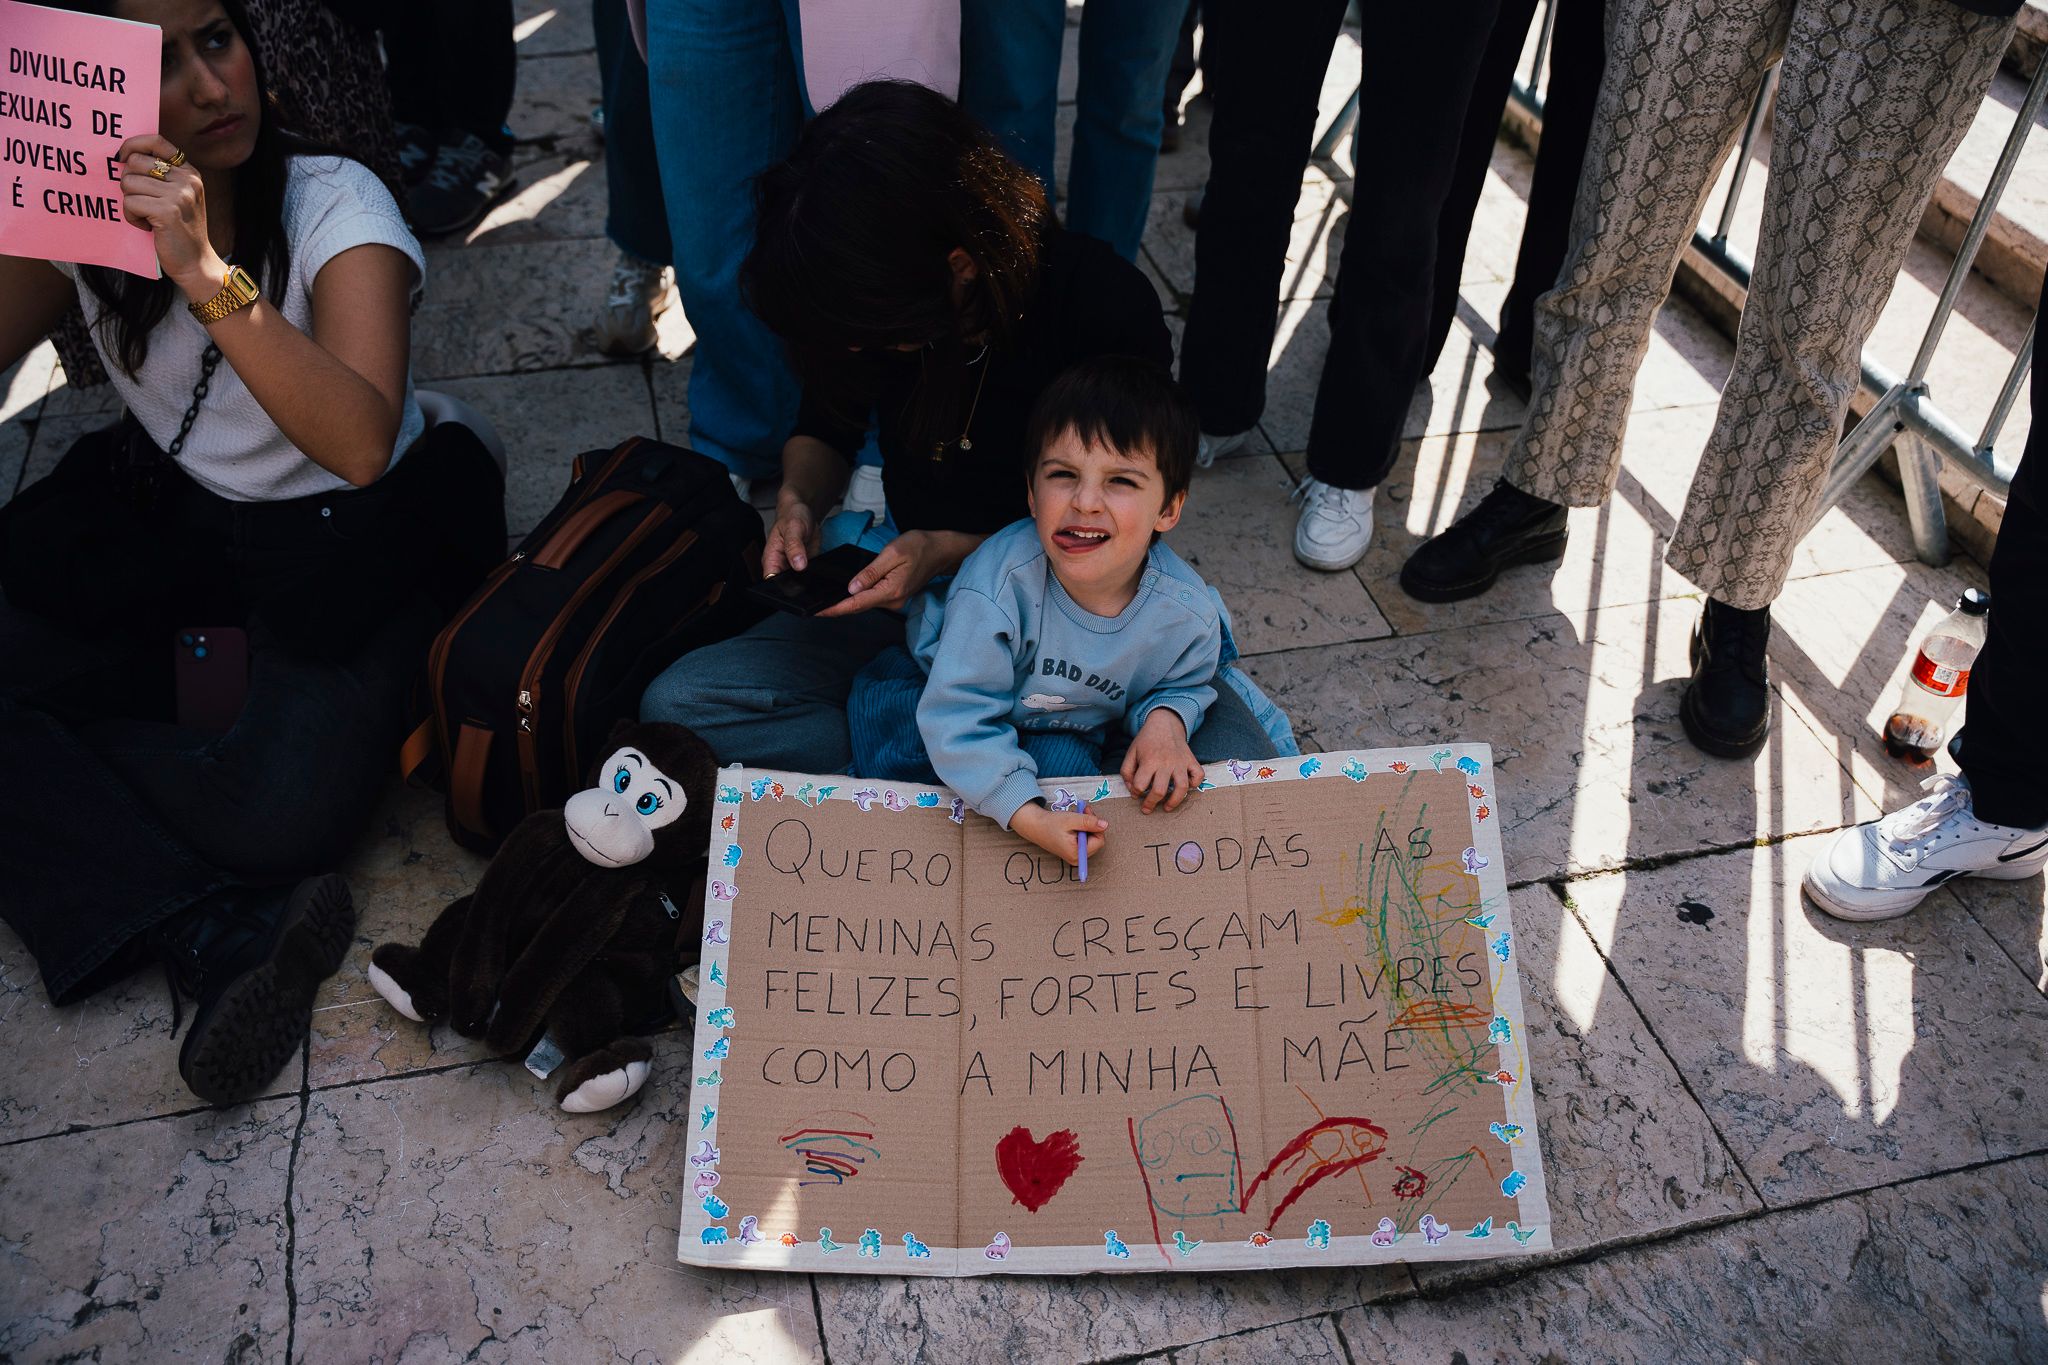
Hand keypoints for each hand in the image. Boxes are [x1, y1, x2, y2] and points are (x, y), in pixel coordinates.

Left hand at [115, 135, 222, 296]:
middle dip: (129, 182)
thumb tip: (122, 158)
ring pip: (128, 183)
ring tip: (146, 217)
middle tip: (141, 202)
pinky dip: (131, 217)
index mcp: (189, 172)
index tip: (120, 157)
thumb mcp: (178, 197)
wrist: (196, 263)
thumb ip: (159, 176)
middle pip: (135, 162)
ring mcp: (179, 195)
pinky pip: (130, 202)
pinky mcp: (167, 211)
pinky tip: (146, 226)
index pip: (156, 141)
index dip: (133, 144)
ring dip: (129, 202)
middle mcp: (187, 180)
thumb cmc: (179, 231)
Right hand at [762, 496, 818, 577]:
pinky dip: (815, 575)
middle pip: (786, 584)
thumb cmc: (792, 516)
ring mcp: (793, 567)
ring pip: (799, 582)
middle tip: (808, 576)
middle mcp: (781, 565)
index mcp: (771, 558)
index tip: (795, 583)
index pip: (771, 581)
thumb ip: (794, 546)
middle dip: (797, 585)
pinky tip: (820, 569)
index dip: (781, 586)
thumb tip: (798, 564)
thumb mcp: (793, 528)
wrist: (804, 512)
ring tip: (815, 570)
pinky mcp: (805, 566)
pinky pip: (810, 576)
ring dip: (808, 581)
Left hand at [817, 528, 978, 617]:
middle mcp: (893, 600)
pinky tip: (846, 594)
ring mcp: (895, 600)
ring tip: (826, 602)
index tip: (818, 612)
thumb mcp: (892, 554)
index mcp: (891, 590)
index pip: (857, 603)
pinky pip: (873, 599)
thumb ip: (870, 572)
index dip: (835, 608)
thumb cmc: (919, 546)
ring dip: (846, 604)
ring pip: (865, 604)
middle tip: (815, 607)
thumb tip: (852, 588)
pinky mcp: (896, 595)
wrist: (941, 550)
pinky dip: (858, 598)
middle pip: (859, 607)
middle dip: (837, 608)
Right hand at [1010, 800, 1105, 868]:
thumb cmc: (1050, 824)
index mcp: (1077, 854)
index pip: (1099, 841)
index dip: (1096, 825)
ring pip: (1091, 839)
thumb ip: (1089, 822)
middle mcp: (1077, 859)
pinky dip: (1083, 830)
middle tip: (1084, 810)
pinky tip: (1075, 823)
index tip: (1088, 812)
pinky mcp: (1073, 852)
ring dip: (1088, 825)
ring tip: (1078, 815)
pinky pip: (1085, 840)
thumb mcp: (1071, 820)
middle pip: (1096, 840)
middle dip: (1092, 824)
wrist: (1035, 826)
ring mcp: (1075, 856)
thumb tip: (1105, 825)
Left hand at [1121, 709, 1203, 812]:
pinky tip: (1186, 787)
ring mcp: (1181, 762)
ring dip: (1174, 801)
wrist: (1164, 723)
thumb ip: (1126, 771)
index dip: (1135, 792)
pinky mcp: (1191, 760)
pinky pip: (1198, 776)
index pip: (1140, 784)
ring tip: (1166, 807)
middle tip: (1147, 809)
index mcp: (1149, 761)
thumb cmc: (1146, 741)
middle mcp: (1166, 763)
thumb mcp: (1131, 753)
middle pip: (1160, 790)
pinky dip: (1195, 784)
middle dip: (1151, 803)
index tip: (1135, 794)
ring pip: (1181, 788)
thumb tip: (1132, 790)